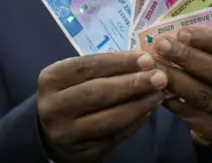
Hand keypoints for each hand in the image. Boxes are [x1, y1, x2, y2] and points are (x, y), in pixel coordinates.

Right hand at [38, 52, 167, 162]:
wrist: (52, 132)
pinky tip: (148, 111)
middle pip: (97, 92)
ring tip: (158, 94)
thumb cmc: (71, 94)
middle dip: (133, 83)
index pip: (87, 66)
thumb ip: (104, 68)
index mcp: (51, 79)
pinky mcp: (81, 153)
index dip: (119, 62)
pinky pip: (114, 137)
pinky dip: (134, 123)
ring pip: (108, 119)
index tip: (146, 58)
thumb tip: (145, 62)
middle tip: (160, 77)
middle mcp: (53, 107)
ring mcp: (66, 133)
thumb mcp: (76, 76)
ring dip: (138, 105)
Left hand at [154, 27, 211, 147]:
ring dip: (175, 79)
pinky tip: (159, 92)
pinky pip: (195, 116)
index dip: (209, 39)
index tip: (182, 33)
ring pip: (203, 94)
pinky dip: (175, 103)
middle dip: (187, 57)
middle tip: (161, 45)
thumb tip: (178, 35)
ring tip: (153, 67)